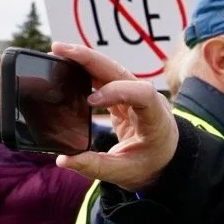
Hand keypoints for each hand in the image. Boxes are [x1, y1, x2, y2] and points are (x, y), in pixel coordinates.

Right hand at [49, 42, 178, 191]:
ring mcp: (135, 94)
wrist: (165, 160)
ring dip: (84, 59)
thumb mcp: (125, 173)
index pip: (142, 94)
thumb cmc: (150, 165)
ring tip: (58, 51)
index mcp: (156, 119)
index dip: (116, 91)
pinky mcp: (123, 95)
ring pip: (110, 70)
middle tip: (59, 50)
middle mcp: (148, 100)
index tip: (91, 100)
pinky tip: (67, 64)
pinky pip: (104, 77)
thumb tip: (64, 160)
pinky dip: (85, 69)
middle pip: (120, 72)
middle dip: (90, 59)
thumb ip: (95, 167)